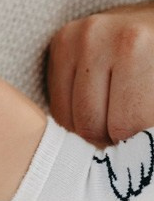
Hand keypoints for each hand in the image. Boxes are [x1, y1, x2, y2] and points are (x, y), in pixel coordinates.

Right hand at [47, 2, 153, 145]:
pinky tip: (99, 104)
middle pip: (90, 124)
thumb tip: (140, 163)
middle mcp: (96, 38)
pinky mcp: (60, 42)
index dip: (139, 144)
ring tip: (115, 118)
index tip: (146, 141)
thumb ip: (150, 123)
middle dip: (113, 138)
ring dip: (93, 127)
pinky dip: (77, 113)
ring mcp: (72, 37)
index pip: (126, 127)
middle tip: (131, 134)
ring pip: (68, 117)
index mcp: (134, 49)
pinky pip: (56, 100)